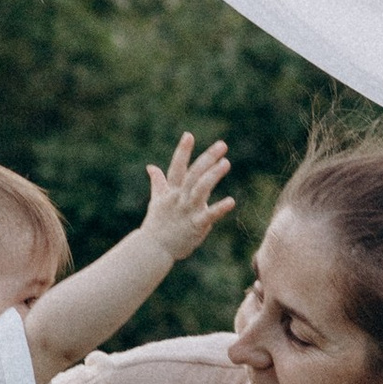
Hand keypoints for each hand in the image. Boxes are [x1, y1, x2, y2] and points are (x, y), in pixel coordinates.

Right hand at [141, 130, 233, 264]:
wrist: (154, 249)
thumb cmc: (157, 224)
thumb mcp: (157, 200)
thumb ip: (158, 182)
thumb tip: (151, 167)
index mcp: (172, 191)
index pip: (177, 167)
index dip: (183, 152)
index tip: (189, 135)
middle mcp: (180, 198)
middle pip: (194, 174)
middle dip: (207, 158)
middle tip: (222, 145)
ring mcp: (187, 210)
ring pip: (201, 189)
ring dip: (213, 175)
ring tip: (226, 163)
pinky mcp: (196, 225)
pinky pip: (209, 215)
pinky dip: (219, 208)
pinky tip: (231, 201)